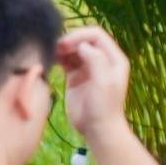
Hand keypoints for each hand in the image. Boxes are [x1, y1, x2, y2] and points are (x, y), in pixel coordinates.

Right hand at [57, 26, 130, 140]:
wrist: (97, 129)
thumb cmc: (104, 107)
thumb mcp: (104, 82)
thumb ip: (96, 59)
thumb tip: (81, 46)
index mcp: (113, 58)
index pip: (96, 34)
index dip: (80, 35)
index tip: (65, 44)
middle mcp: (102, 60)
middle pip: (84, 39)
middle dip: (70, 40)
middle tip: (56, 48)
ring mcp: (88, 67)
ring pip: (73, 48)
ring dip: (62, 47)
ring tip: (52, 53)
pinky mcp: (75, 76)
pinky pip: (66, 59)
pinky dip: (58, 57)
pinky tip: (52, 59)